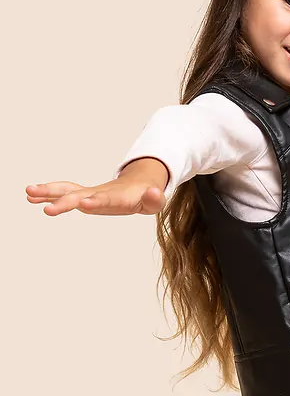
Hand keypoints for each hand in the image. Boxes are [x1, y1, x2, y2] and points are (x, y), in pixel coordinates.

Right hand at [26, 176, 166, 216]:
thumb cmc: (146, 196)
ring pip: (66, 191)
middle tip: (47, 210)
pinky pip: (63, 194)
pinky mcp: (83, 197)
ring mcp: (89, 194)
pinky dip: (47, 194)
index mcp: (117, 197)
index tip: (84, 204)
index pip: (106, 200)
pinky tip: (31, 197)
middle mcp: (99, 193)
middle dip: (64, 202)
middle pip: (79, 196)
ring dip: (48, 192)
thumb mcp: (154, 201)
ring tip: (28, 192)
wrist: (137, 185)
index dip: (96, 202)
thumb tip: (155, 192)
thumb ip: (154, 199)